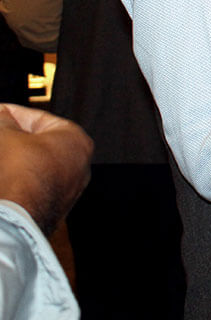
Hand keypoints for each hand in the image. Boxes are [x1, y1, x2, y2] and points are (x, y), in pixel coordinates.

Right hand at [0, 104, 92, 234]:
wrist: (15, 220)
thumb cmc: (18, 176)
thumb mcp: (5, 137)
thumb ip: (3, 120)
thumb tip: (1, 115)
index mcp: (77, 140)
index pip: (39, 118)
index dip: (13, 113)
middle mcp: (79, 165)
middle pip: (38, 142)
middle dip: (12, 137)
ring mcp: (68, 189)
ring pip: (34, 165)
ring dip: (13, 157)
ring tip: (0, 152)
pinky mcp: (52, 207)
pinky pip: (32, 185)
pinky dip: (17, 177)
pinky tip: (3, 175)